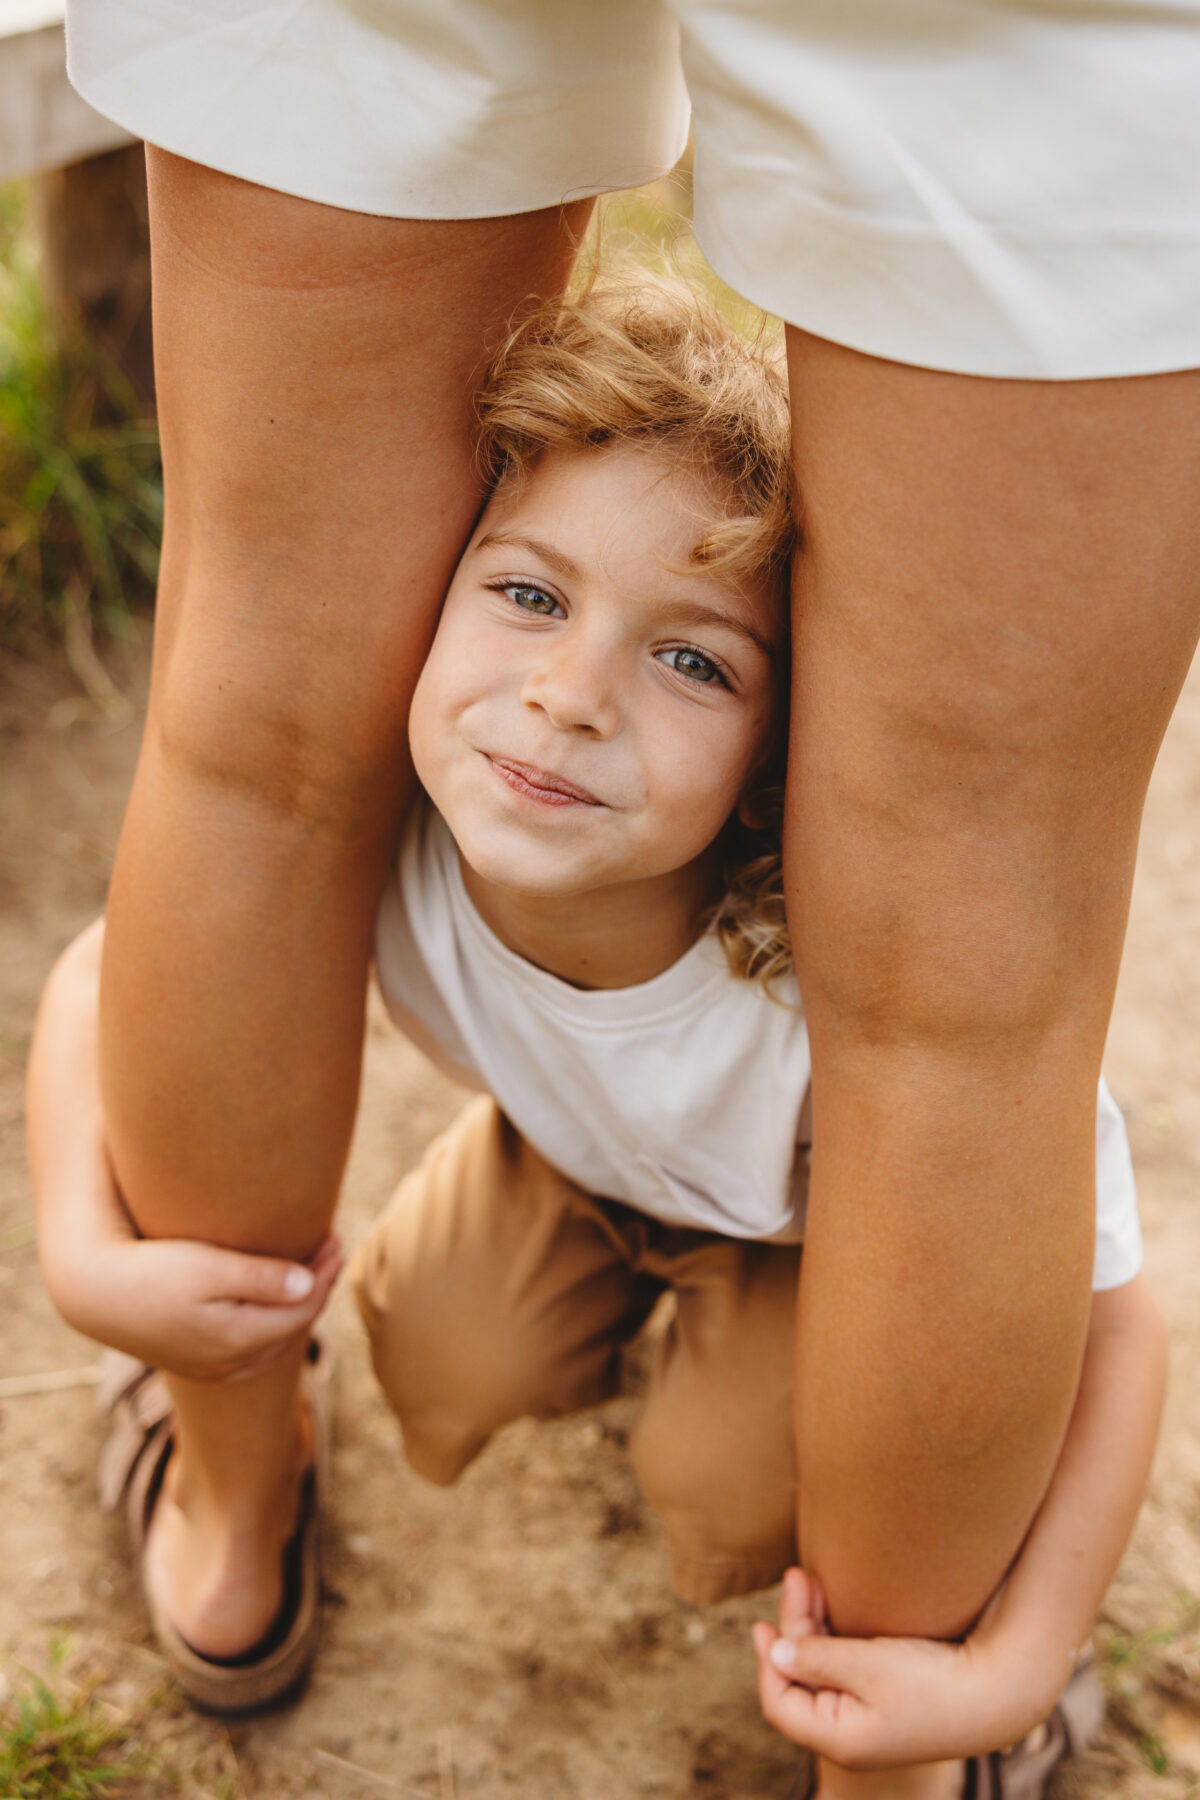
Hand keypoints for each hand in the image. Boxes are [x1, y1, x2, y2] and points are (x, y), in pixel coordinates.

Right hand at [45, 1158, 341, 1382]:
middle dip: (317, 1286)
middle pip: (294, 1326)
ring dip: (298, 1305)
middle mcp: (231, 1363)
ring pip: (276, 1341)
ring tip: (311, 1268)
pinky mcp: (197, 1362)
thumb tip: (309, 1285)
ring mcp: (213, 1368)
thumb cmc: (153, 1271)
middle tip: (331, 1245)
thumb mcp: (210, 1267)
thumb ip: (263, 1279)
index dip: (325, 1273)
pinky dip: (274, 1323)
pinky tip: (276, 1301)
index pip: (303, 1308)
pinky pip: (253, 1349)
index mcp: (239, 1340)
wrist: (95, 1293)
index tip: (336, 1237)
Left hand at [753, 1569, 1052, 1769]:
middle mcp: (852, 1735)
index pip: (779, 1703)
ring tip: (812, 1581)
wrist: (999, 1690)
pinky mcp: (890, 1702)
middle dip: (794, 1628)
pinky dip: (836, 1639)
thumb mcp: (866, 1664)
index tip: (761, 1621)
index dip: (766, 1659)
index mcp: (840, 1738)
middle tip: (799, 1576)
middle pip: (801, 1681)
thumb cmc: (932, 1680)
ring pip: (823, 1671)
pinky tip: (836, 1608)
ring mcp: (871, 1720)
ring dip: (815, 1627)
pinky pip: (847, 1671)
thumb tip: (773, 1653)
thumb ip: (815, 1657)